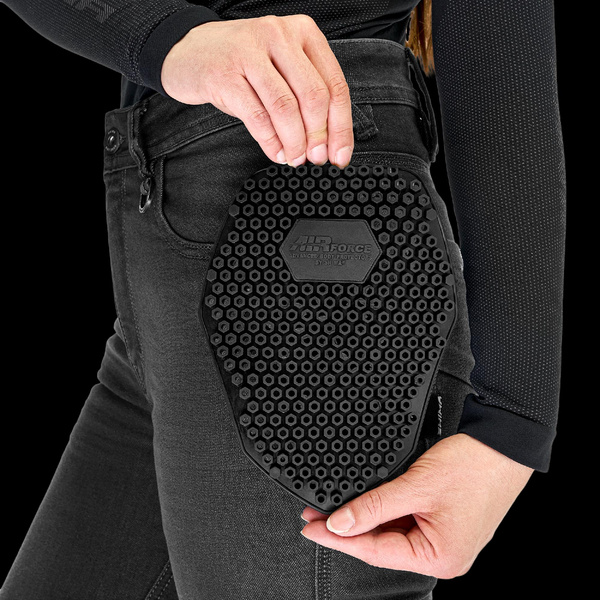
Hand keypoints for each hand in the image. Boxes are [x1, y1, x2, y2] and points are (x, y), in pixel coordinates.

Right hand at [161, 15, 353, 168]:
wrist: (187, 50)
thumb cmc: (239, 63)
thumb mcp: (279, 67)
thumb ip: (304, 94)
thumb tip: (327, 141)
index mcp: (302, 32)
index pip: (334, 85)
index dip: (341, 126)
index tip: (339, 154)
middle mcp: (278, 36)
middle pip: (314, 96)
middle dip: (319, 136)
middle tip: (316, 158)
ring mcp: (250, 52)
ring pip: (286, 108)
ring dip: (295, 142)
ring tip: (294, 158)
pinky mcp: (225, 74)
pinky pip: (257, 117)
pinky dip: (270, 141)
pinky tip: (275, 153)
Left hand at [300, 433, 533, 578]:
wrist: (503, 444)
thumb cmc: (474, 466)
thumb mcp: (415, 486)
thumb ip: (373, 507)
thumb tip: (340, 523)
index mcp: (440, 557)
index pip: (375, 551)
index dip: (339, 539)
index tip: (312, 530)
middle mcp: (443, 555)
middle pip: (382, 545)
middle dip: (348, 529)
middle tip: (315, 517)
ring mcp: (443, 538)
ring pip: (392, 533)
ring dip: (364, 519)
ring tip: (334, 508)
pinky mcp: (443, 522)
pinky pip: (405, 522)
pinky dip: (383, 512)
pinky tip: (364, 504)